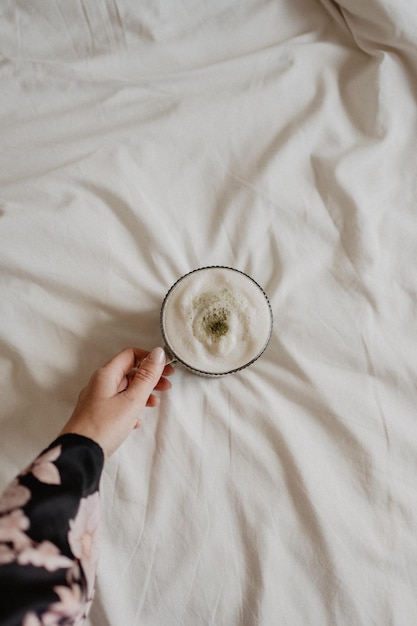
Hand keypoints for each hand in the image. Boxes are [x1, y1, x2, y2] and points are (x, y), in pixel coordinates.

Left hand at [59, 347, 173, 458]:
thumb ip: (147, 376)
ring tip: (154, 403)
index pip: (130, 355)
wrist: (80, 455)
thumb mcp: (132, 400)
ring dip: (142, 393)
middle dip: (149, 377)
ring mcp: (97, 400)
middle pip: (129, 372)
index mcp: (106, 375)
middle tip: (165, 385)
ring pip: (124, 389)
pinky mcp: (97, 416)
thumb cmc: (103, 427)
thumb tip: (157, 354)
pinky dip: (131, 408)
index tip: (164, 368)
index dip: (150, 359)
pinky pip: (117, 405)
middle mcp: (99, 384)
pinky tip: (136, 421)